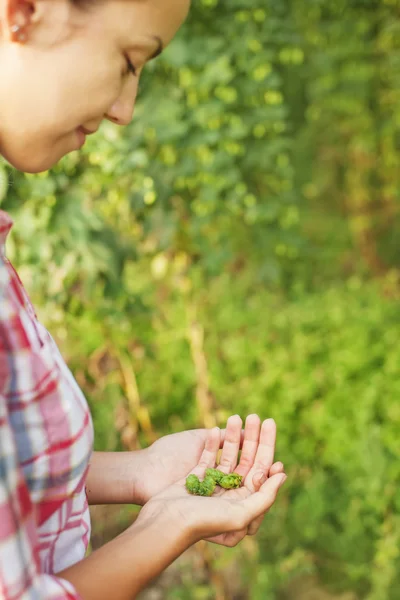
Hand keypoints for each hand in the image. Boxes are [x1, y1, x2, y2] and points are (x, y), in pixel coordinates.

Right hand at [136, 421, 286, 547]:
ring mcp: (214, 486)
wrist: (164, 523)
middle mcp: (232, 496)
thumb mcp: (240, 514)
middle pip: (248, 462)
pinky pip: (208, 456)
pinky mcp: (196, 478)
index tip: (269, 432)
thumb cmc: (203, 523)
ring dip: (232, 436)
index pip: (262, 474)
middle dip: (253, 438)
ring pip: (228, 456)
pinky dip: (212, 443)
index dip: (267, 452)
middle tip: (256, 416)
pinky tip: (215, 428)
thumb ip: (264, 497)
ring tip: (235, 416)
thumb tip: (282, 475)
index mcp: (244, 506)